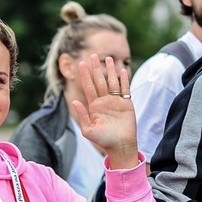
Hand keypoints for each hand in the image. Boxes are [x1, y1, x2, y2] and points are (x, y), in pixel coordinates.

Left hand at [74, 54, 138, 168]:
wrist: (120, 146)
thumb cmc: (104, 141)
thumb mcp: (88, 130)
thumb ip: (82, 116)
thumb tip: (74, 102)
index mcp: (94, 106)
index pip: (88, 87)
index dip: (85, 75)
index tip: (81, 63)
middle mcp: (104, 102)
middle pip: (99, 81)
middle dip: (96, 68)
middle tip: (92, 55)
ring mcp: (116, 102)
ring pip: (112, 82)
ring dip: (110, 71)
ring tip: (108, 59)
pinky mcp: (126, 104)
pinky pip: (125, 89)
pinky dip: (124, 80)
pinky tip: (122, 70)